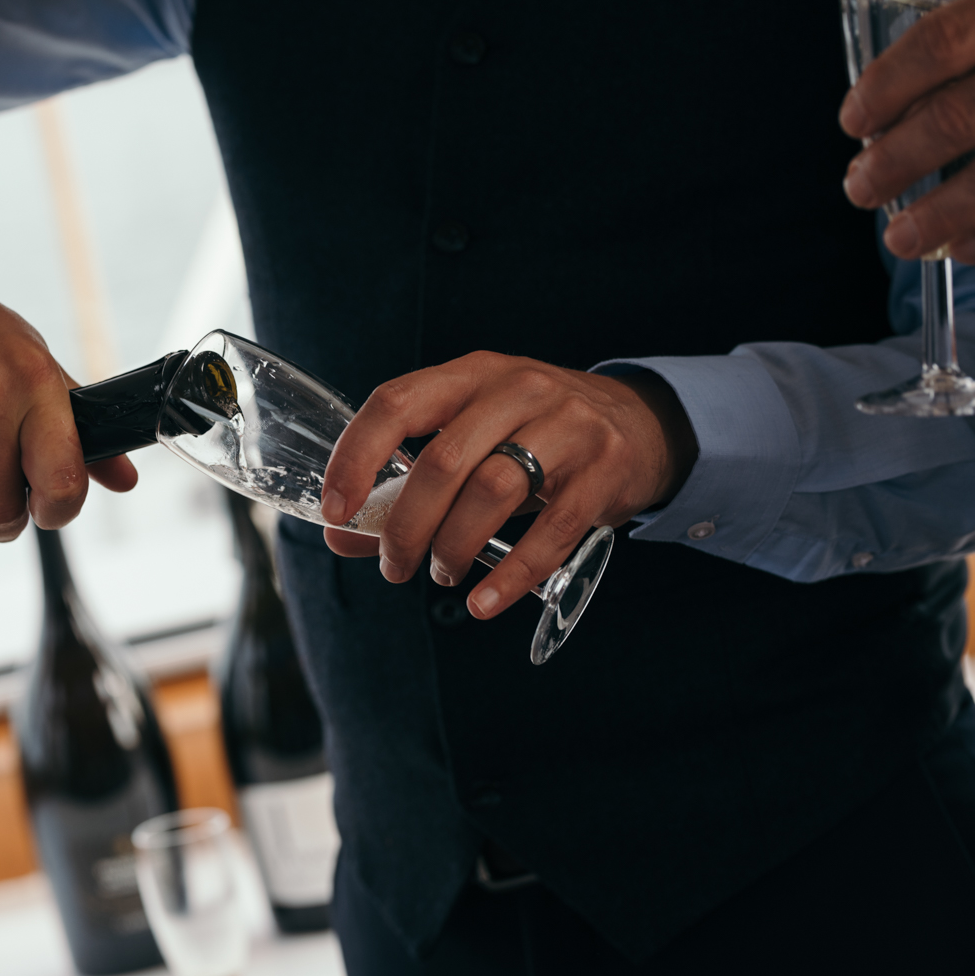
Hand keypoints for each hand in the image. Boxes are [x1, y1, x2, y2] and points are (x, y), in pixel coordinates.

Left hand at [319, 353, 696, 620]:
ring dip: (454, 546)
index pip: (396, 403)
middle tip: (395, 566)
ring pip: (492, 492)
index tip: (336, 509)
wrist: (641, 424)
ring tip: (442, 573)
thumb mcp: (471, 437)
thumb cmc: (534, 432)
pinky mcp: (605, 471)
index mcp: (470, 374)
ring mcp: (567, 426)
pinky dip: (511, 575)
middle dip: (406, 526)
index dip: (356, 457)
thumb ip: (405, 483)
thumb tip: (340, 536)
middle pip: (443, 461)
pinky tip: (484, 601)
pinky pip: (551, 532)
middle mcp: (517, 388)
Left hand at [840, 0, 974, 261]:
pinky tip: (964, 247)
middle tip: (860, 189)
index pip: (943, 41)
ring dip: (945, 214)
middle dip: (901, 160)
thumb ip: (952, 49)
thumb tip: (883, 118)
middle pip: (961, 116)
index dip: (890, 85)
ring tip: (902, 240)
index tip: (853, 122)